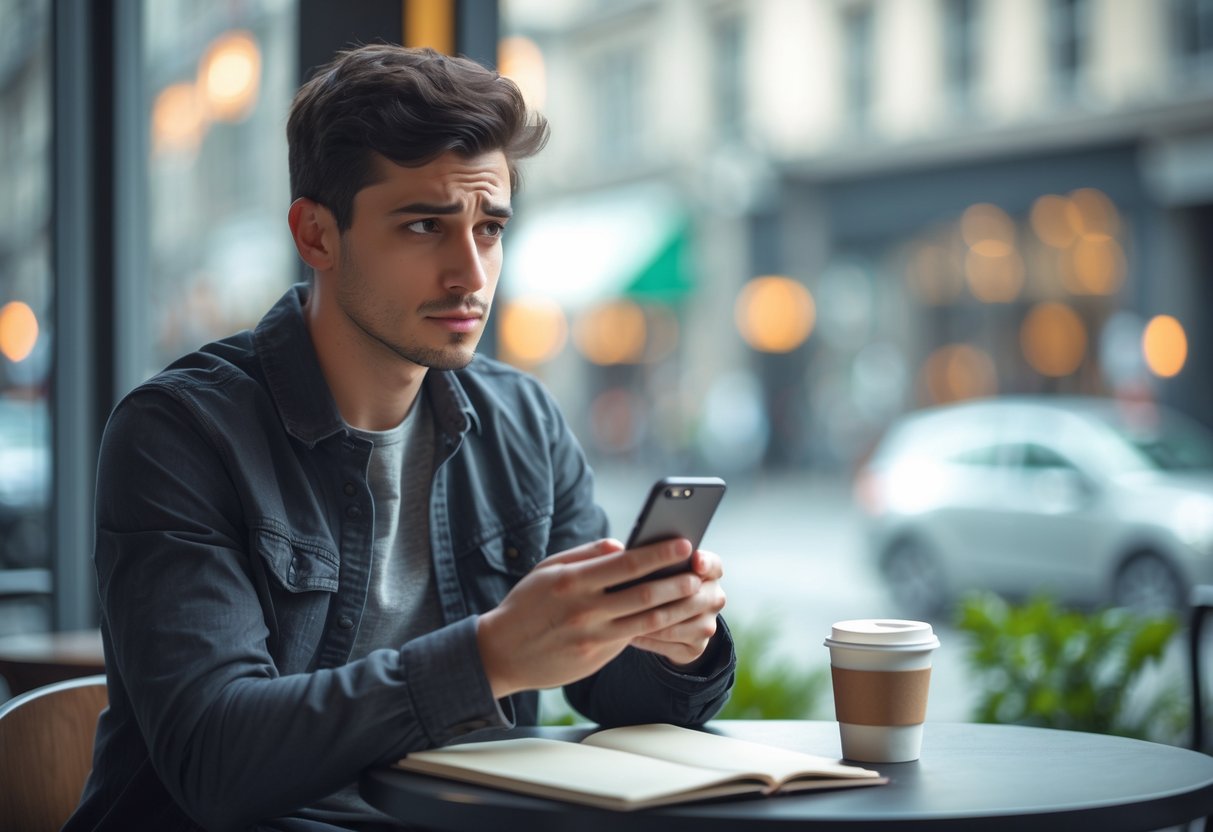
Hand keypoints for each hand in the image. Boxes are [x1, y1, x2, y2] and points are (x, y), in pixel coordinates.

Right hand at [476, 537, 706, 697]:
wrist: (501, 653)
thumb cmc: (526, 604)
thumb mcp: (548, 569)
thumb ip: (586, 554)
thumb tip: (621, 545)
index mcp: (573, 581)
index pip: (627, 564)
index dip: (660, 554)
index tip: (684, 544)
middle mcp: (586, 610)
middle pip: (645, 594)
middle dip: (677, 581)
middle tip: (698, 572)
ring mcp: (593, 637)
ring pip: (647, 621)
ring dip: (676, 607)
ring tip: (694, 594)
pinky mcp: (597, 657)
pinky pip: (633, 638)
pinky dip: (657, 627)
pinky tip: (673, 616)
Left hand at [627, 549, 725, 667]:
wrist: (663, 623)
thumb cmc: (652, 582)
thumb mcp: (652, 567)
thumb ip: (641, 555)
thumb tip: (614, 547)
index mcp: (709, 572)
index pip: (713, 564)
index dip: (705, 562)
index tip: (695, 561)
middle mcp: (714, 598)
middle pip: (694, 597)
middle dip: (664, 596)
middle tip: (635, 594)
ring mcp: (708, 625)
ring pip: (679, 623)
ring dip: (651, 621)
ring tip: (624, 616)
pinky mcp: (697, 648)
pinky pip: (670, 644)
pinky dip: (649, 639)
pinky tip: (630, 633)